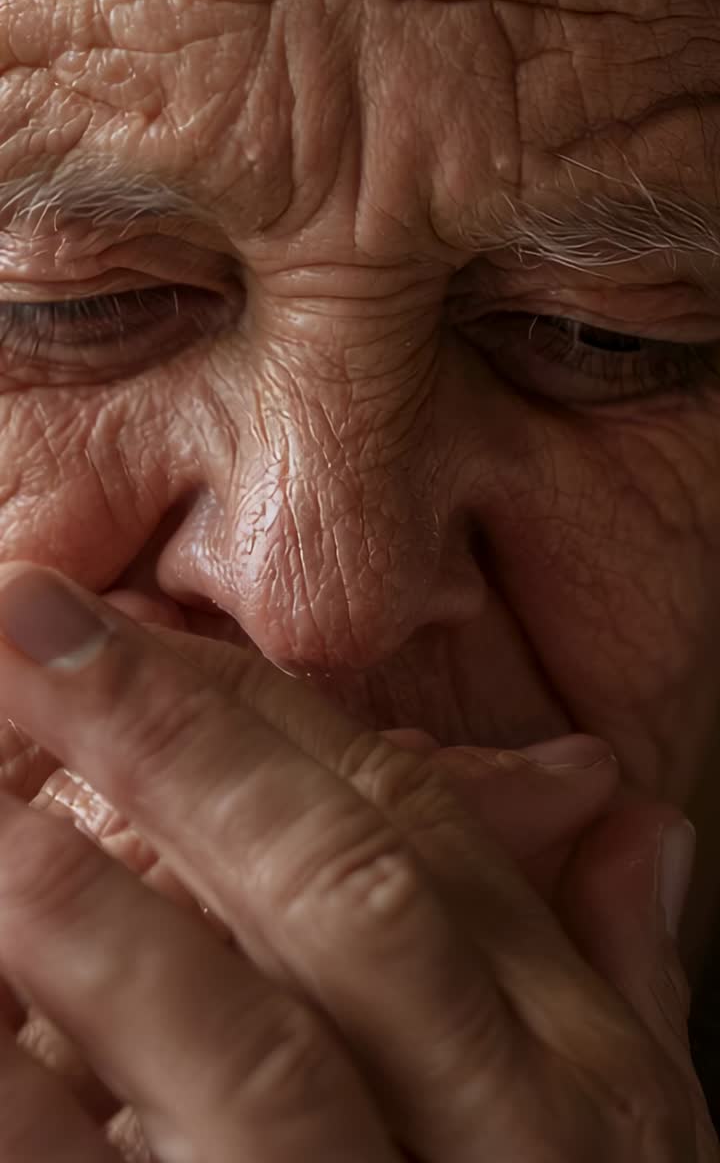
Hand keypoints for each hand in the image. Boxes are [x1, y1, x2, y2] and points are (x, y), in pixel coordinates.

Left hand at [0, 563, 710, 1160]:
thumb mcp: (631, 1153)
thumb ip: (620, 975)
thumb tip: (635, 812)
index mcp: (581, 1084)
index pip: (416, 836)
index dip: (263, 717)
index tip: (127, 624)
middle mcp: (503, 1154)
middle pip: (336, 896)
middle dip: (175, 742)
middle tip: (21, 616)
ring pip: (240, 1052)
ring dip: (91, 902)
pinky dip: (28, 1100)